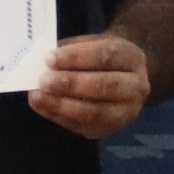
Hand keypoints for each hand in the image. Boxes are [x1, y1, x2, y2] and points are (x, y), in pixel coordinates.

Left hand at [27, 32, 152, 140]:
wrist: (122, 78)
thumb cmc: (100, 57)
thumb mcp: (92, 43)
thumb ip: (71, 50)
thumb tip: (43, 62)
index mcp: (132, 58)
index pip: (107, 55)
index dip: (77, 57)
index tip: (50, 58)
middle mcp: (136, 87)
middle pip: (105, 86)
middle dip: (71, 84)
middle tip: (44, 81)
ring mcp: (125, 113)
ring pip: (95, 112)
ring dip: (63, 105)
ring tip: (38, 96)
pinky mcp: (108, 130)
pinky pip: (83, 126)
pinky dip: (59, 117)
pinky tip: (42, 107)